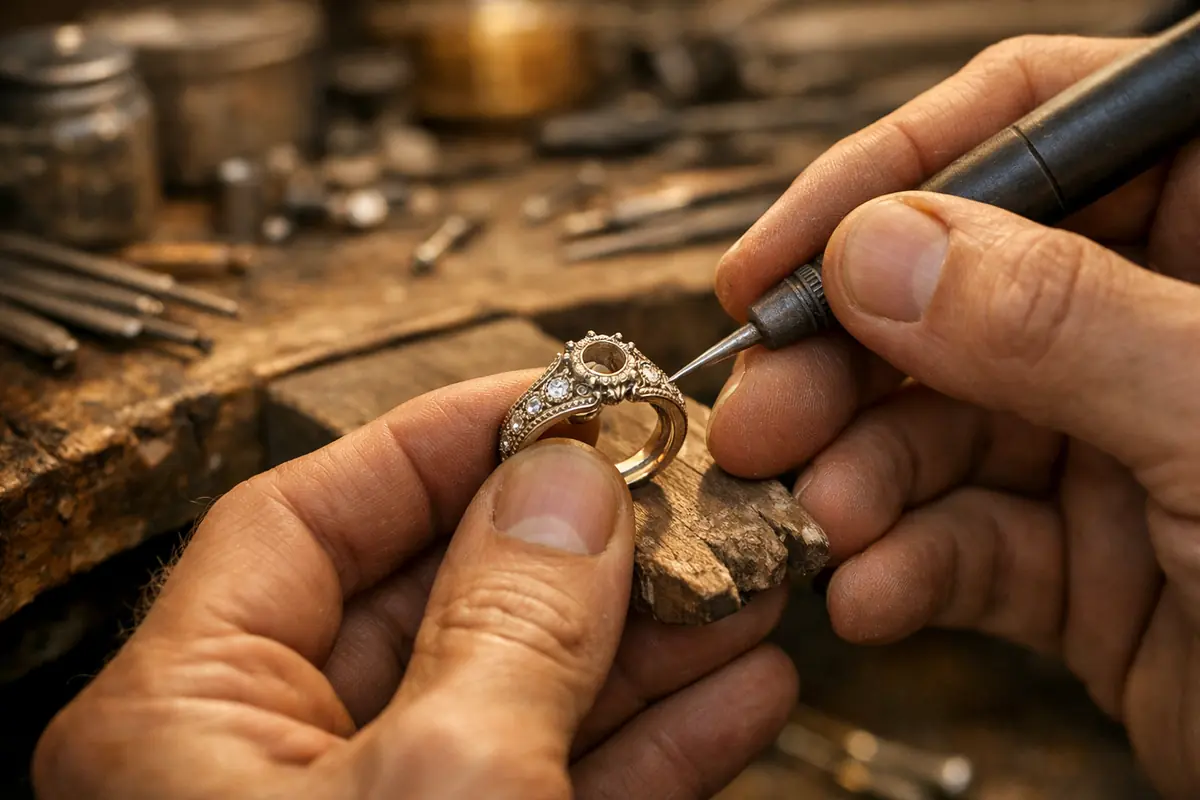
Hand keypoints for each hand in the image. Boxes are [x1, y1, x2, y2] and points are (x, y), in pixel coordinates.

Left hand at [32, 371, 795, 798]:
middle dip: (571, 543)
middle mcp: (270, 775)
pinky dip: (661, 741)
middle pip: (433, 601)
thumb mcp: (443, 798)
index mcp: (184, 729)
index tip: (557, 400)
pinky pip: (569, 787)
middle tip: (675, 485)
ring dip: (640, 635)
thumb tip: (567, 484)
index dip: (438, 443)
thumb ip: (511, 624)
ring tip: (739, 573)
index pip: (306, 518)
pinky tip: (742, 686)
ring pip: (520, 692)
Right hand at [708, 34, 1199, 798]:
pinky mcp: (1081, 560)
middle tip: (764, 412)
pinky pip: (961, 541)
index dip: (888, 178)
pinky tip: (874, 592)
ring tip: (820, 520)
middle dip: (840, 359)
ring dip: (857, 475)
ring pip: (935, 426)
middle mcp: (1153, 324)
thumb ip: (1056, 322)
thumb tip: (882, 252)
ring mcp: (1112, 444)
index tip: (777, 259)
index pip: (1034, 127)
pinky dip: (902, 566)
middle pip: (947, 291)